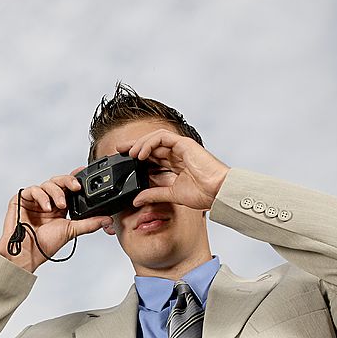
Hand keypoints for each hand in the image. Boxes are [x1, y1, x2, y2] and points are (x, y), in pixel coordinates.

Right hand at [0, 169, 112, 272]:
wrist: (27, 253)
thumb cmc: (45, 244)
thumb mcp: (71, 231)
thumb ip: (89, 223)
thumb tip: (107, 219)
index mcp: (59, 206)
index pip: (68, 187)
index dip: (75, 178)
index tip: (83, 172)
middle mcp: (48, 200)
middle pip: (59, 181)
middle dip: (68, 182)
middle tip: (76, 188)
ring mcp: (34, 199)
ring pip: (48, 183)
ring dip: (56, 193)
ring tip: (60, 206)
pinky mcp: (21, 199)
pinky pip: (33, 189)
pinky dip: (41, 196)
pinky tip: (47, 207)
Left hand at [115, 129, 229, 209]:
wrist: (218, 191)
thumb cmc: (204, 194)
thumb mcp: (172, 195)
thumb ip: (154, 194)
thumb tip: (137, 200)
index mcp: (176, 165)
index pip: (152, 158)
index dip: (137, 159)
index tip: (124, 163)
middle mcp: (177, 154)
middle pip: (151, 146)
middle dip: (133, 147)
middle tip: (118, 151)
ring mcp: (181, 148)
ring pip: (154, 139)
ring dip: (139, 144)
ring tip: (129, 154)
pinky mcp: (184, 144)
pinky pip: (162, 137)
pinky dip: (149, 143)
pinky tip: (140, 153)